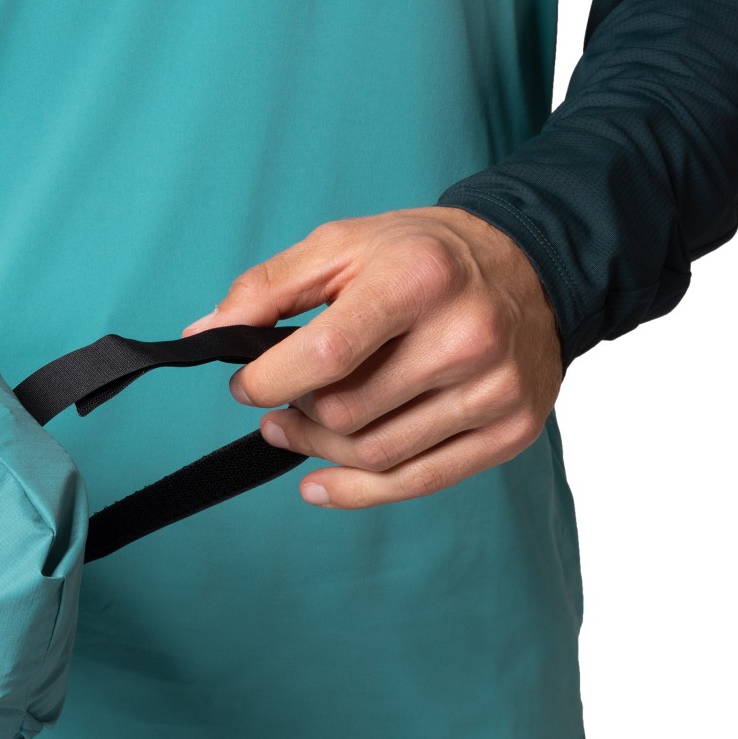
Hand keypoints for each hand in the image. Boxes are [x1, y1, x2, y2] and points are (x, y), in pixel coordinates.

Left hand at [185, 209, 563, 507]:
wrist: (532, 266)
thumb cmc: (426, 256)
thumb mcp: (343, 245)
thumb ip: (268, 287)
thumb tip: (205, 333)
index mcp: (419, 278)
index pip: (326, 355)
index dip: (267, 381)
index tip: (246, 385)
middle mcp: (466, 336)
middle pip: (347, 414)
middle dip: (297, 415)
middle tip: (281, 404)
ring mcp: (494, 389)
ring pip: (376, 455)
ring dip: (320, 451)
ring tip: (298, 430)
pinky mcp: (510, 429)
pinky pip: (418, 482)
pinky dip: (357, 492)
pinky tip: (320, 483)